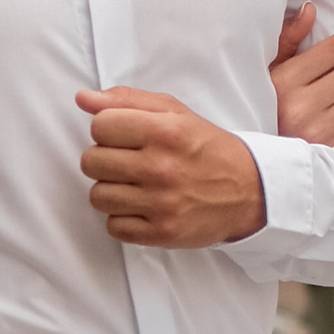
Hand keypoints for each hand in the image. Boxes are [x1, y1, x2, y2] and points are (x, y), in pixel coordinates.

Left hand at [76, 89, 265, 245]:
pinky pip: (113, 227)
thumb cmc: (207, 148)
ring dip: (112, 190)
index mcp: (166, 131)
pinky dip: (123, 218)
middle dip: (105, 160)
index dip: (108, 130)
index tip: (125, 136)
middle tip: (129, 162)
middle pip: (91, 162)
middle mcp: (162, 168)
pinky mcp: (162, 233)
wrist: (250, 192)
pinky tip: (142, 207)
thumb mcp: (175, 112)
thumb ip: (128, 101)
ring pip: (98, 196)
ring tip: (135, 186)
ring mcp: (162, 204)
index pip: (100, 126)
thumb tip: (83, 99)